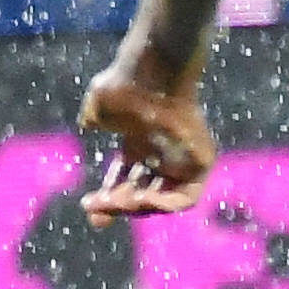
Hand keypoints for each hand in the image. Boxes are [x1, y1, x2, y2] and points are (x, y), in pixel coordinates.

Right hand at [78, 51, 217, 222]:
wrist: (148, 76)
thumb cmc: (124, 86)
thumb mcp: (99, 107)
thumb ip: (94, 121)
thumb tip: (88, 127)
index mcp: (138, 143)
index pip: (124, 178)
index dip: (107, 195)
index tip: (87, 208)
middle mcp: (160, 154)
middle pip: (141, 192)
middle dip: (117, 206)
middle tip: (95, 212)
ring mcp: (180, 160)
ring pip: (162, 199)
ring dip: (139, 207)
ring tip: (119, 202)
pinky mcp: (201, 162)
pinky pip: (186, 197)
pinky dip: (164, 203)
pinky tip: (143, 198)